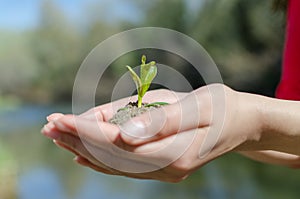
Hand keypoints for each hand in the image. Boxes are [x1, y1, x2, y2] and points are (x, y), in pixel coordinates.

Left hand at [42, 84, 299, 181]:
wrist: (238, 124)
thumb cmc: (220, 108)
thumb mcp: (197, 106)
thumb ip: (162, 121)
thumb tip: (123, 135)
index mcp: (175, 153)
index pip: (120, 145)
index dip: (88, 131)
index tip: (60, 119)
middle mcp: (166, 168)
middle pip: (112, 157)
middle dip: (78, 140)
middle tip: (48, 126)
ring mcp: (163, 171)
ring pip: (114, 163)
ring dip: (83, 148)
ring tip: (56, 135)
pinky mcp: (161, 167)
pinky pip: (124, 167)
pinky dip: (99, 159)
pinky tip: (80, 156)